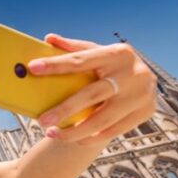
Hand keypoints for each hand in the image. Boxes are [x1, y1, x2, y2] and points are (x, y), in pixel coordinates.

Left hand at [28, 34, 156, 145]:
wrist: (142, 82)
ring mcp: (141, 95)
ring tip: (52, 134)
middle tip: (41, 120)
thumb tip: (49, 38)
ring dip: (74, 131)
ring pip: (102, 119)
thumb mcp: (97, 54)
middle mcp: (133, 73)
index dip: (56, 64)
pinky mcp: (146, 112)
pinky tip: (74, 139)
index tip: (32, 68)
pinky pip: (113, 130)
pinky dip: (91, 137)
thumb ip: (74, 48)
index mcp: (118, 53)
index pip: (81, 60)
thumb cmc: (110, 66)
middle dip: (64, 109)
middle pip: (92, 94)